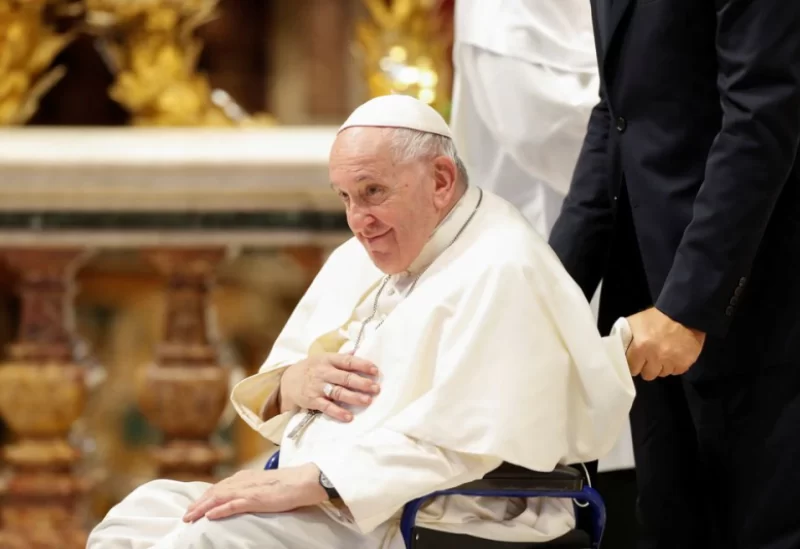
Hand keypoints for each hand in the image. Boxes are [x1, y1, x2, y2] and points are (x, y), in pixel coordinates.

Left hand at [182, 464, 326, 521]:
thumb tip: (243, 495)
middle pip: (215, 491)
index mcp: (246, 476)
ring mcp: (249, 490)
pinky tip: (210, 516)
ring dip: (202, 508)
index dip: (205, 496)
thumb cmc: (289, 483)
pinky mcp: (256, 499)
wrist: (304, 480)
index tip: (195, 505)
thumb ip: (252, 487)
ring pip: (219, 498)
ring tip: (190, 517)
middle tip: (186, 515)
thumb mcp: (266, 483)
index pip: (220, 486)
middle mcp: (244, 481)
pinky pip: (233, 505)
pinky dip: (220, 510)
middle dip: (198, 503)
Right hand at [280, 353, 380, 421]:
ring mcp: (317, 387)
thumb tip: (359, 350)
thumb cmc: (312, 368)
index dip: (362, 365)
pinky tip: (349, 417)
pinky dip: (338, 412)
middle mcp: (323, 372)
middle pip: (345, 378)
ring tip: (367, 401)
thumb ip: (341, 357)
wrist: (287, 381)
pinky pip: (326, 407)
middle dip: (362, 383)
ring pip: (338, 392)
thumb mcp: (324, 358)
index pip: (347, 361)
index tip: (376, 371)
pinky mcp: (312, 400)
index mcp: (328, 359)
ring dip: (353, 397)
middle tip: (376, 388)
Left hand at [626, 307, 705, 380]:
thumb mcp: (634, 323)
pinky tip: (673, 355)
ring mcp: (671, 361)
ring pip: (662, 374)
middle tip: (649, 358)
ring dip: (661, 366)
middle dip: (647, 367)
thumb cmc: (655, 318)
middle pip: (647, 375)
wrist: (682, 313)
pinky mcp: (685, 363)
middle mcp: (655, 357)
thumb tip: (619, 351)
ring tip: (662, 355)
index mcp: (640, 347)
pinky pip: (676, 371)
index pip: (632, 368)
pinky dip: (674, 365)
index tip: (635, 361)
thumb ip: (625, 338)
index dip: (633, 364)